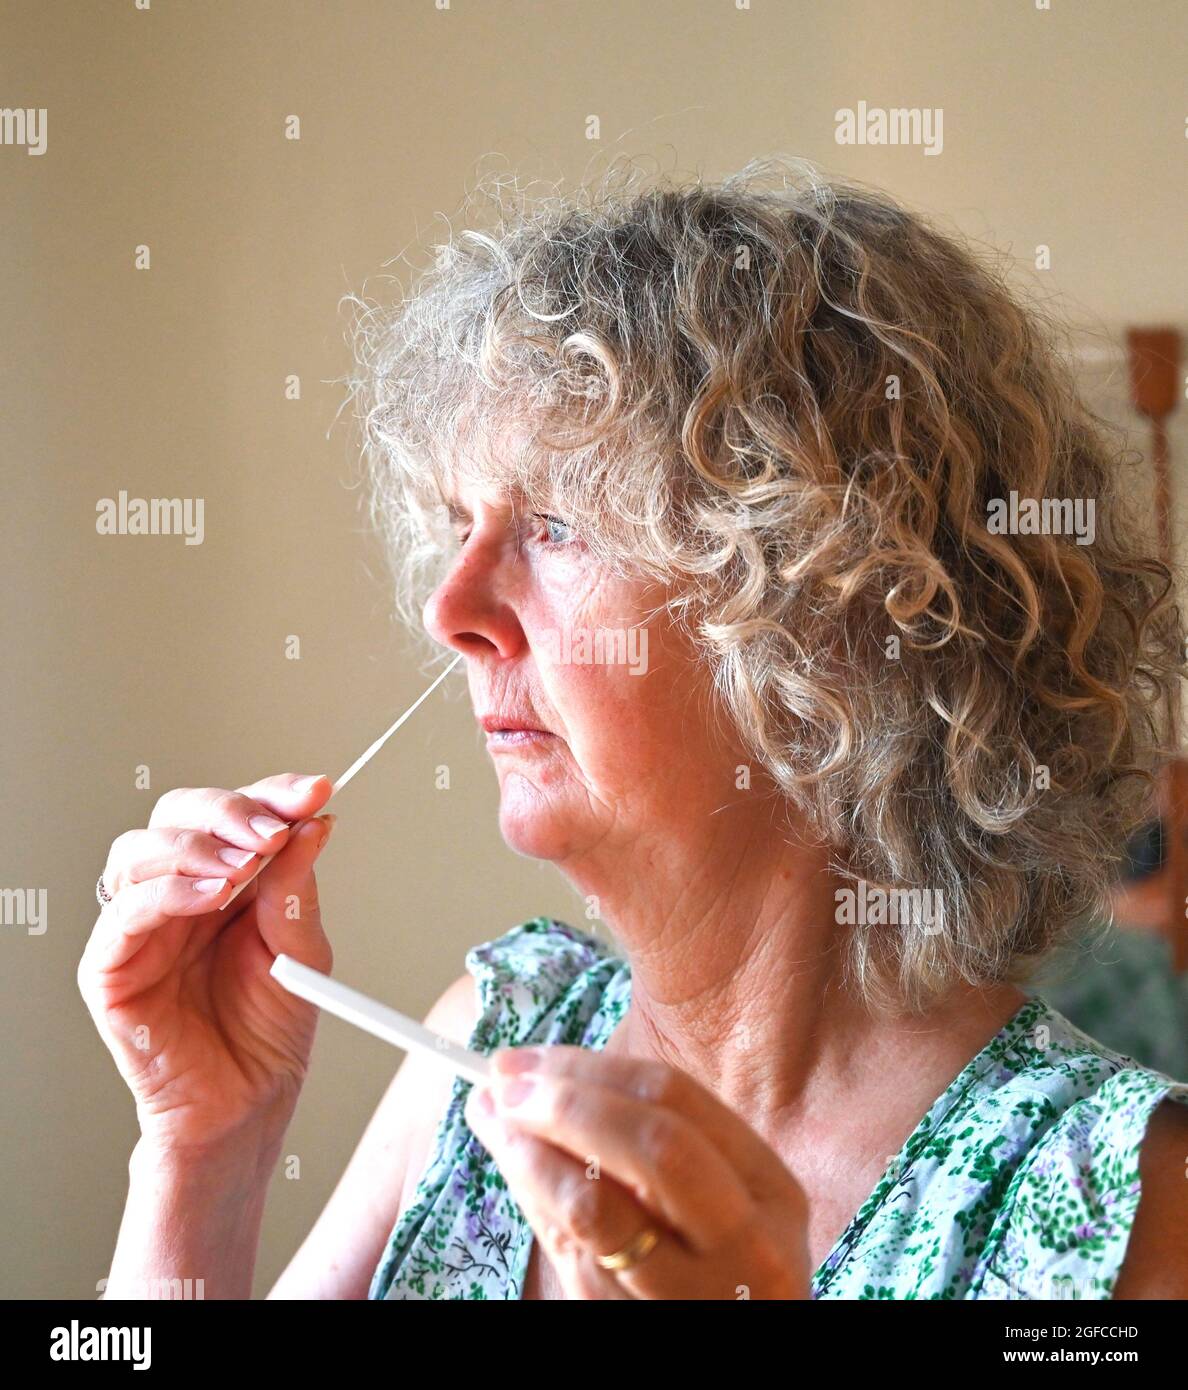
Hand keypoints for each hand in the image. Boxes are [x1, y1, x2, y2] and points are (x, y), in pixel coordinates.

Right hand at [78, 773, 335, 1155]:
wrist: (248, 1102)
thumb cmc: (269, 1031)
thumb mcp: (301, 948)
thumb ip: (297, 885)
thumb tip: (313, 822)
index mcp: (223, 879)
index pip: (234, 813)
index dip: (271, 794)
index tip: (314, 790)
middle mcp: (176, 892)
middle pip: (179, 814)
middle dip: (230, 810)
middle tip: (274, 829)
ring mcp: (138, 926)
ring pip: (140, 849)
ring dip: (199, 846)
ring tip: (246, 866)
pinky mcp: (110, 966)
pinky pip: (126, 910)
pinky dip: (171, 890)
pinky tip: (214, 896)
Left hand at [463, 1045, 810, 1299]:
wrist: (733, 1354)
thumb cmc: (717, 1264)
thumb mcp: (715, 1199)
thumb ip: (640, 1138)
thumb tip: (530, 1074)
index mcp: (770, 1189)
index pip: (676, 1098)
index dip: (589, 1068)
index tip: (526, 1058)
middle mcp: (746, 1244)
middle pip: (651, 1144)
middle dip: (565, 1102)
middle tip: (505, 1083)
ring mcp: (695, 1293)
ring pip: (596, 1209)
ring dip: (529, 1154)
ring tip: (491, 1122)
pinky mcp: (642, 1325)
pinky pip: (575, 1257)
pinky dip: (535, 1202)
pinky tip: (515, 1172)